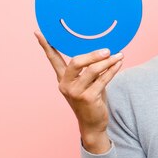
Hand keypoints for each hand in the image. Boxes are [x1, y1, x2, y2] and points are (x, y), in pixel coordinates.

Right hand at [35, 31, 122, 152]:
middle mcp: (66, 85)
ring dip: (107, 62)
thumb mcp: (85, 83)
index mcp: (62, 79)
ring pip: (92, 70)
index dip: (46, 45)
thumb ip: (87, 69)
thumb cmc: (90, 100)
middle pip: (75, 62)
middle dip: (92, 54)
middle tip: (107, 49)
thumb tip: (101, 50)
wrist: (92, 124)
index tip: (38, 32)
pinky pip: (103, 79)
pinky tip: (118, 63)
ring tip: (118, 55)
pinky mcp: (88, 98)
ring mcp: (76, 92)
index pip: (53, 59)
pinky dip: (112, 70)